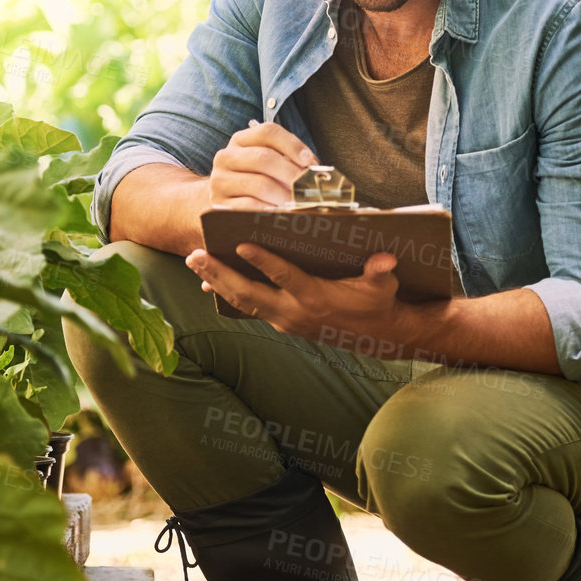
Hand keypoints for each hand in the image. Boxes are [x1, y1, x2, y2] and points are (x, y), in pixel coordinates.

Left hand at [186, 243, 401, 343]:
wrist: (377, 335)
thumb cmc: (378, 302)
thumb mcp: (384, 286)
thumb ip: (380, 272)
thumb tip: (385, 260)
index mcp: (315, 298)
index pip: (284, 276)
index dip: (263, 261)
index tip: (241, 244)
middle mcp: (294, 312)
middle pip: (248, 293)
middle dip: (220, 274)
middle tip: (195, 254)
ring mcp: (284, 320)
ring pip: (242, 302)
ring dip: (217, 282)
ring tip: (195, 262)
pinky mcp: (282, 322)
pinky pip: (249, 308)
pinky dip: (228, 295)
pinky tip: (210, 282)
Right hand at [207, 120, 317, 208]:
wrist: (227, 200)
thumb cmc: (256, 179)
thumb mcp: (270, 163)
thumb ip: (289, 160)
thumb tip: (314, 170)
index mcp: (241, 140)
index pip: (267, 132)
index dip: (292, 145)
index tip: (310, 162)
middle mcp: (226, 157)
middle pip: (263, 158)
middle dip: (291, 174)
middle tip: (308, 187)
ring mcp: (220, 180)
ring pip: (259, 184)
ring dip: (284, 195)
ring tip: (299, 202)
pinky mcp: (220, 204)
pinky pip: (251, 206)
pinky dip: (271, 210)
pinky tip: (282, 212)